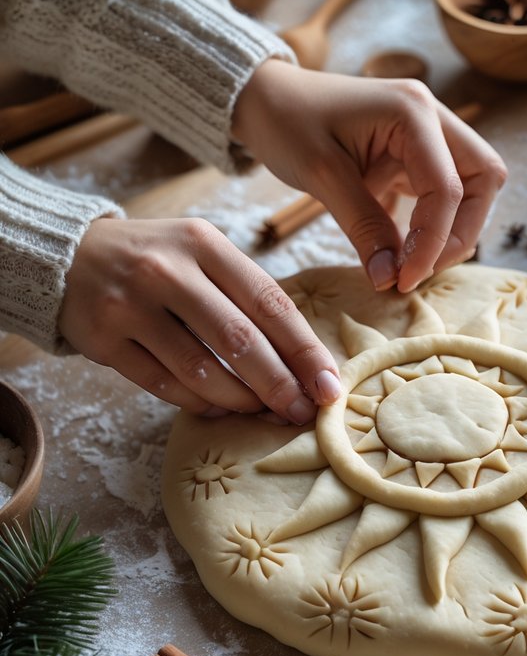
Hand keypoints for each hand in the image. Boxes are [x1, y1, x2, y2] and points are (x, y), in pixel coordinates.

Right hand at [59, 217, 341, 417]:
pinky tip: (220, 408)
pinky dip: (198, 403)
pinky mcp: (102, 340)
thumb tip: (303, 360)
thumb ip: (245, 293)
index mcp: (204, 243)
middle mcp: (167, 270)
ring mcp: (130, 305)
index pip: (269, 302)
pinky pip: (162, 384)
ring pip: (201, 370)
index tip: (329, 385)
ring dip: (241, 399)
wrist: (68, 254)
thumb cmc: (156, 258)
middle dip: (280, 384)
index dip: (304, 350)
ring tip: (262, 411)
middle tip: (303, 413)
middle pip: (239, 340)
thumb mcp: (200, 251)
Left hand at [232, 59, 507, 291]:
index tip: (402, 280)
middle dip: (461, 232)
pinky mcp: (414, 151)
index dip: (433, 242)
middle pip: (483, 179)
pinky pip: (443, 190)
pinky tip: (403, 247)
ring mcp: (426, 132)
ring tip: (411, 262)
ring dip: (451, 228)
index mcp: (413, 112)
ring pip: (471, 186)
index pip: (448, 188)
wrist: (264, 97)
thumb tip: (392, 278)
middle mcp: (431, 116)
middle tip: (419, 270)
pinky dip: (432, 222)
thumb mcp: (321, 176)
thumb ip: (363, 227)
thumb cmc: (286, 122)